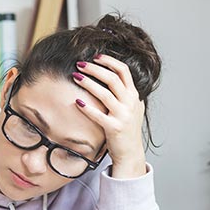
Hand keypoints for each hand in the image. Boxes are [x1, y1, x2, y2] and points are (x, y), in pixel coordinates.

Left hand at [72, 54, 147, 178]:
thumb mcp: (133, 109)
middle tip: (80, 64)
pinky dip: (87, 107)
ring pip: (105, 93)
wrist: (130, 153)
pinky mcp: (114, 128)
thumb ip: (127, 94)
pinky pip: (98, 115)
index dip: (109, 61)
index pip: (124, 71)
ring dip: (89, 83)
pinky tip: (76, 101)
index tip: (96, 57)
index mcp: (134, 96)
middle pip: (113, 78)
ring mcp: (123, 115)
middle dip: (95, 68)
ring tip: (75, 76)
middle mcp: (130, 103)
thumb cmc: (128, 130)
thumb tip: (119, 78)